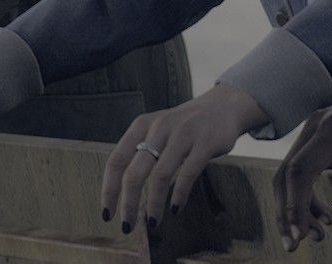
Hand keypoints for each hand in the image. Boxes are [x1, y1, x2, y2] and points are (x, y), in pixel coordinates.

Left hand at [101, 84, 266, 234]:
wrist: (224, 105)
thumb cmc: (185, 125)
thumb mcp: (158, 129)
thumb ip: (140, 151)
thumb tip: (121, 192)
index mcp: (142, 125)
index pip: (116, 161)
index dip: (109, 190)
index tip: (106, 214)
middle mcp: (159, 127)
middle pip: (134, 172)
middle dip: (128, 204)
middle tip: (128, 226)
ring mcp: (183, 134)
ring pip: (160, 176)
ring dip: (154, 204)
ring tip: (152, 222)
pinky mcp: (205, 142)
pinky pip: (188, 173)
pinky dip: (179, 194)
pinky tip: (176, 208)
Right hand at [272, 104, 331, 251]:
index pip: (301, 169)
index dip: (295, 204)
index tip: (300, 236)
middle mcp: (318, 124)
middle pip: (287, 172)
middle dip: (288, 212)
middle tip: (295, 246)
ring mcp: (315, 130)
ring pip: (289, 174)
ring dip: (294, 208)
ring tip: (319, 236)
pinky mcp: (317, 141)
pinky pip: (300, 172)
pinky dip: (304, 199)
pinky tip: (324, 218)